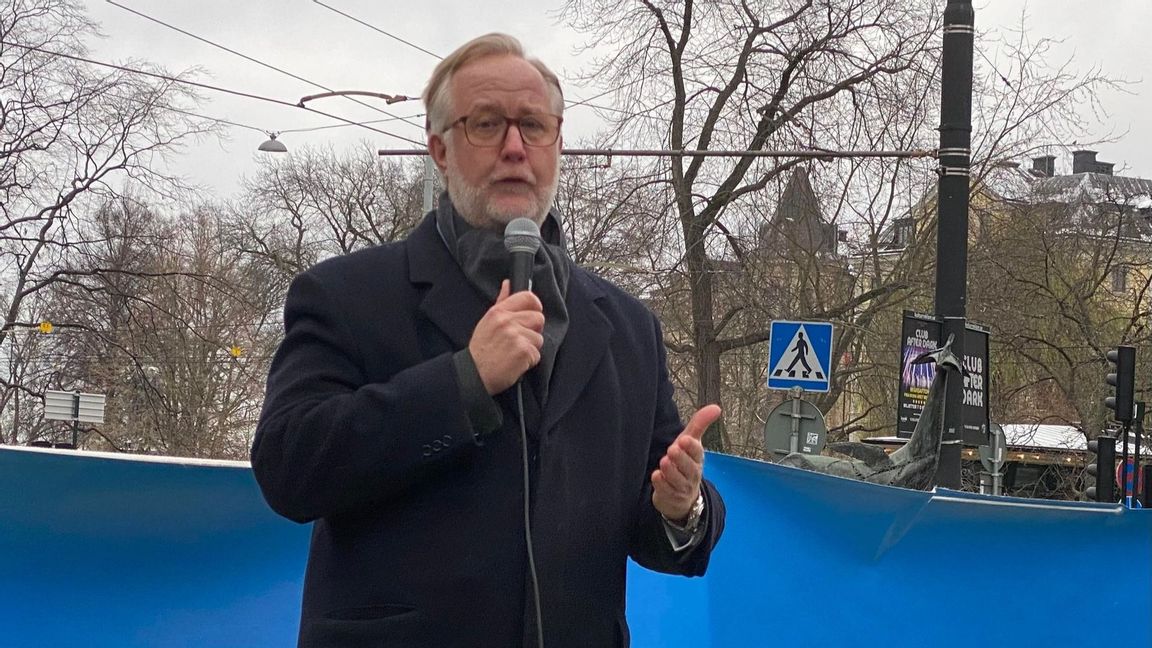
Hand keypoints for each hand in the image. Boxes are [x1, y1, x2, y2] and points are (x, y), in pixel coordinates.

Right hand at [469, 280, 544, 394]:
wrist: (474, 374)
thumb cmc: (481, 350)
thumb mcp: (487, 322)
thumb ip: (501, 302)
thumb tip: (508, 284)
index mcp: (498, 312)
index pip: (528, 298)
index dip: (535, 307)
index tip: (532, 316)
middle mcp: (507, 321)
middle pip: (539, 319)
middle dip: (533, 331)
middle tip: (519, 341)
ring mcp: (516, 336)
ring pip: (539, 338)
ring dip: (530, 348)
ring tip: (514, 353)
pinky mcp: (523, 352)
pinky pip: (537, 354)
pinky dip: (529, 361)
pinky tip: (515, 363)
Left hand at [651, 404, 720, 522]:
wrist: (681, 495)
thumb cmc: (685, 463)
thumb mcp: (690, 442)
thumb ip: (699, 424)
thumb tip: (716, 407)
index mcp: (697, 459)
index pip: (697, 453)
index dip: (692, 447)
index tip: (684, 439)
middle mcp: (692, 474)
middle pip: (689, 468)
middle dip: (681, 459)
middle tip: (673, 449)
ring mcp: (682, 488)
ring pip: (678, 481)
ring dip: (671, 472)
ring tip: (664, 462)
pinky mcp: (671, 497)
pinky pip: (667, 492)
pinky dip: (661, 485)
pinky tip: (656, 476)